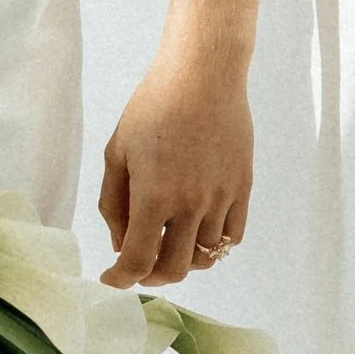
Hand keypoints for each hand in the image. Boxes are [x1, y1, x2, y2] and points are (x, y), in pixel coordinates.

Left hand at [97, 54, 251, 287]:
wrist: (203, 75)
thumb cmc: (153, 106)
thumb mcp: (117, 152)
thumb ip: (114, 203)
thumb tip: (121, 242)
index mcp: (154, 197)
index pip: (139, 261)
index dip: (122, 278)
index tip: (112, 277)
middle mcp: (192, 205)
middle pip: (174, 269)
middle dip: (151, 276)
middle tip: (139, 264)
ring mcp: (222, 198)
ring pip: (206, 257)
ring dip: (182, 261)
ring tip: (169, 245)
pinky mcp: (242, 188)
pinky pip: (232, 236)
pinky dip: (213, 246)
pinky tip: (198, 232)